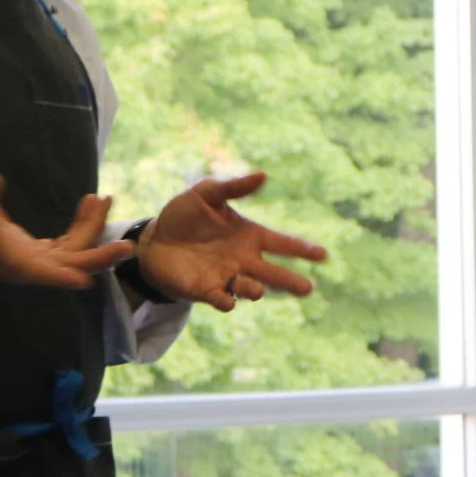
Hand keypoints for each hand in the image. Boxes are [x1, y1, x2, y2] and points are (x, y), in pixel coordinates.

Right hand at [0, 174, 134, 289]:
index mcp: (10, 260)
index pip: (40, 272)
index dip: (63, 276)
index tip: (87, 279)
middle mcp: (27, 266)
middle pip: (70, 267)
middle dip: (99, 257)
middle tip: (127, 244)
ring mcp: (35, 262)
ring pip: (74, 254)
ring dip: (93, 230)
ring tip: (104, 199)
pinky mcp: (39, 254)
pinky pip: (69, 245)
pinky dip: (82, 227)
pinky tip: (90, 203)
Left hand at [137, 170, 328, 312]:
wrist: (153, 238)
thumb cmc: (184, 215)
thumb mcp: (206, 193)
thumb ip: (233, 187)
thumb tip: (263, 175)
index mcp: (249, 236)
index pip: (282, 243)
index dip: (302, 249)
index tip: (322, 254)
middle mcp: (243, 259)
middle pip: (274, 273)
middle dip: (291, 282)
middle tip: (308, 289)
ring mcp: (226, 277)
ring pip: (251, 289)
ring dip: (256, 290)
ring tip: (258, 289)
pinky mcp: (206, 290)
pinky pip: (222, 299)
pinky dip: (227, 301)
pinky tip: (229, 300)